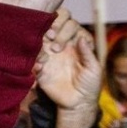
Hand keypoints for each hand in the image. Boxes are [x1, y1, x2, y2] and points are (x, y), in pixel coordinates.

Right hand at [34, 9, 99, 127]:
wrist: (78, 103)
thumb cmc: (90, 85)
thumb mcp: (94, 69)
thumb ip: (88, 54)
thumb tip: (81, 38)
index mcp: (74, 44)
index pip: (67, 24)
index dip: (63, 24)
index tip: (64, 33)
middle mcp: (59, 46)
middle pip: (50, 27)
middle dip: (50, 29)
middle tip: (52, 40)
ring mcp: (48, 56)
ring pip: (39, 40)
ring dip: (40, 44)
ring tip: (46, 56)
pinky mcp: (40, 69)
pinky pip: (32, 60)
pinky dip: (35, 61)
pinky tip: (41, 67)